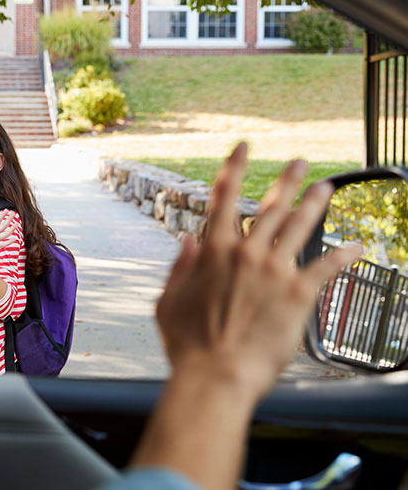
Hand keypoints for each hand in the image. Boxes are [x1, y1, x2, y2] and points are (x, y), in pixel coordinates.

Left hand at [0, 211, 17, 260]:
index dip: (2, 215)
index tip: (7, 210)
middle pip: (3, 225)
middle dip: (8, 219)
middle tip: (14, 213)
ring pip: (5, 234)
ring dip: (11, 229)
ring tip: (17, 224)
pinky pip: (3, 244)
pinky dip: (9, 242)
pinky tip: (14, 239)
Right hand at [156, 143, 361, 399]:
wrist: (215, 375)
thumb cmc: (187, 345)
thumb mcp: (166, 303)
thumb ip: (177, 269)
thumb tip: (186, 241)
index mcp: (212, 251)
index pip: (224, 198)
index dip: (234, 168)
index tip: (243, 149)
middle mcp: (246, 253)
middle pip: (271, 206)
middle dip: (286, 181)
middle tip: (300, 163)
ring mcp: (274, 271)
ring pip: (300, 226)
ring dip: (315, 203)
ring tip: (327, 187)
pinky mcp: (298, 294)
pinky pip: (326, 267)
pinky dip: (343, 255)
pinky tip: (356, 246)